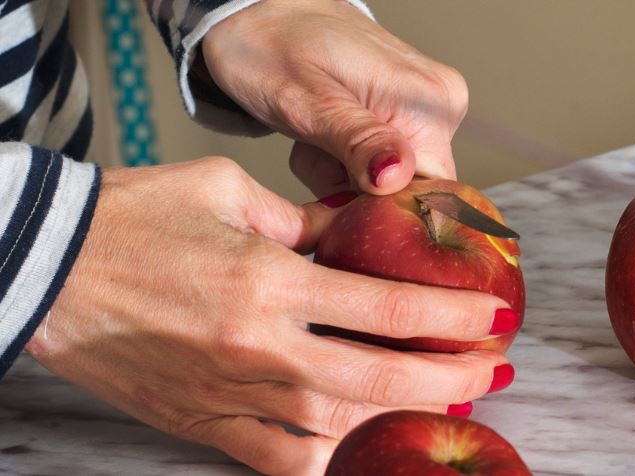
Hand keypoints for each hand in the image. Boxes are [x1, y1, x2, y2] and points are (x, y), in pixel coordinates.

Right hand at [26, 158, 510, 474]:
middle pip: (378, 381)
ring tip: (444, 405)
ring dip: (400, 421)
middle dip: (451, 380)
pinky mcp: (203, 422)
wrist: (49, 267)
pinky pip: (279, 461)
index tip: (493, 318)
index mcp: (268, 280)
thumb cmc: (136, 218)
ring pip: (336, 429)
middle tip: (494, 371)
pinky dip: (327, 458)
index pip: (385, 307)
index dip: (451, 316)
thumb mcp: (226, 194)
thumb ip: (299, 218)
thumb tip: (351, 229)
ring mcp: (231, 394)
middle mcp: (258, 347)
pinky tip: (360, 441)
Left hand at [202, 0, 468, 197]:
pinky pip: (383, 172)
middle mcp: (441, 108)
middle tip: (318, 155)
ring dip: (345, 181)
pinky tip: (326, 140)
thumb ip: (356, 142)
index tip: (338, 198)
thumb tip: (395, 177)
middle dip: (358, 193)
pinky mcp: (410, 120)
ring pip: (392, 189)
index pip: (431, 195)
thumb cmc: (273, 46)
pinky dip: (347, 168)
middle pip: (411, 196)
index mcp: (429, 102)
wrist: (262, 15)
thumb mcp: (306, 101)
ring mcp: (427, 114)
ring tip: (317, 141)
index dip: (383, 211)